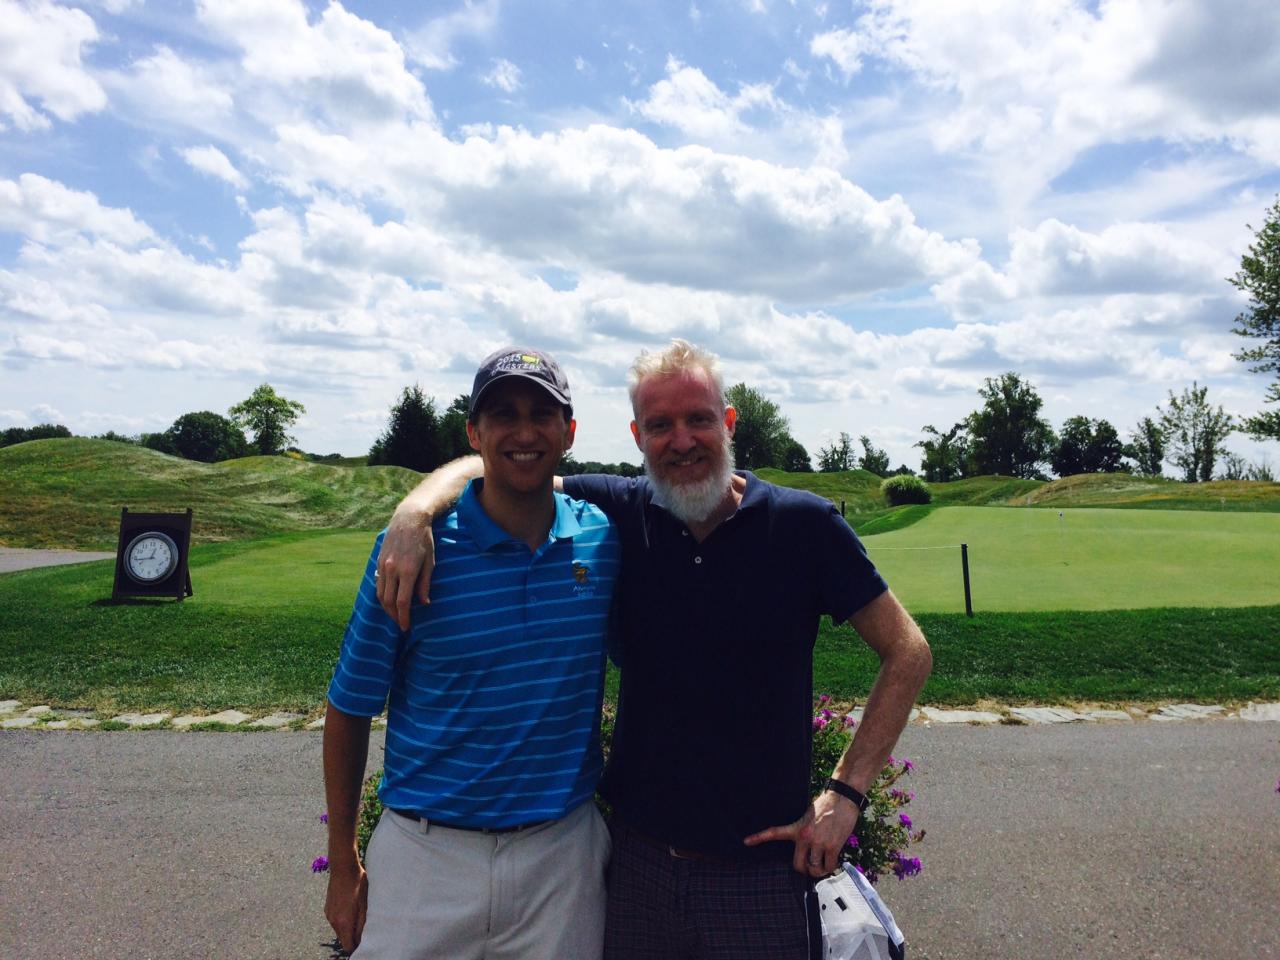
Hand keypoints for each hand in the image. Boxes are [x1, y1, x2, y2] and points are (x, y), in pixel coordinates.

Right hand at [324, 859, 367, 953]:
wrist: (342, 868)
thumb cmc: (357, 884)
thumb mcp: (364, 904)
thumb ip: (361, 924)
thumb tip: (361, 939)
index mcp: (344, 922)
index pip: (348, 946)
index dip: (356, 946)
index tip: (364, 941)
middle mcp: (333, 921)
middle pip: (343, 939)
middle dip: (352, 937)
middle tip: (363, 926)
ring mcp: (329, 915)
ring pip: (339, 930)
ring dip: (347, 927)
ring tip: (357, 914)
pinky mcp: (326, 909)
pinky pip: (335, 921)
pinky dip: (342, 919)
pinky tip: (349, 907)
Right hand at [376, 511, 435, 629]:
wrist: (409, 519)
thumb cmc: (424, 539)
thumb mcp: (430, 561)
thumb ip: (425, 583)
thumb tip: (424, 603)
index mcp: (407, 570)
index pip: (402, 602)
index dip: (404, 617)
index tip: (406, 627)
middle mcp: (392, 569)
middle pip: (388, 601)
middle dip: (394, 616)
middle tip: (401, 624)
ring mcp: (383, 565)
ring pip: (380, 594)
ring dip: (386, 607)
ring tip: (395, 615)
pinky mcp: (379, 561)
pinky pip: (378, 583)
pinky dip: (382, 595)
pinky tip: (388, 599)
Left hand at [743, 790, 859, 877]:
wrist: (842, 798)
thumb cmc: (826, 805)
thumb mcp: (807, 816)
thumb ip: (802, 830)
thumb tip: (805, 846)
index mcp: (796, 828)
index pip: (774, 832)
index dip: (759, 838)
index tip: (746, 841)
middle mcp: (805, 837)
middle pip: (798, 865)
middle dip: (804, 869)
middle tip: (810, 867)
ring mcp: (819, 843)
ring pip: (815, 868)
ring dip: (819, 869)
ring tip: (824, 863)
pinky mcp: (833, 846)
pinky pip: (829, 866)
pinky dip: (830, 867)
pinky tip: (832, 862)